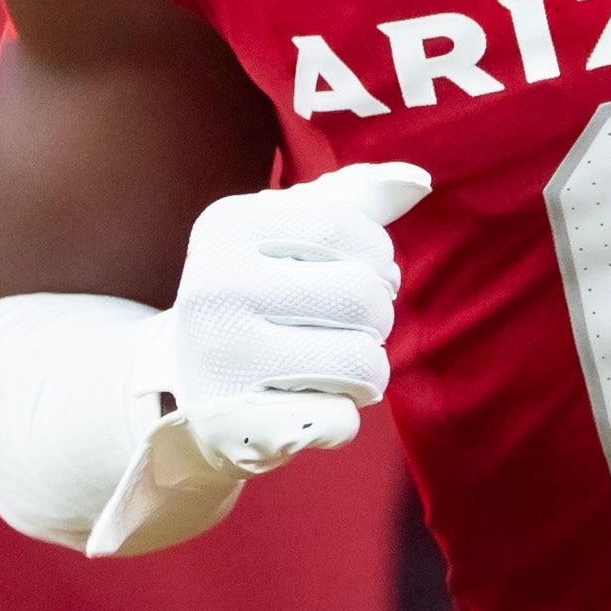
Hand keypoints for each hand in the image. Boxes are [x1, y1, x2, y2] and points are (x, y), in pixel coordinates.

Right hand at [164, 160, 432, 473]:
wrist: (192, 386)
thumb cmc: (260, 295)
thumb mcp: (288, 235)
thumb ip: (355, 201)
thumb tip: (418, 181)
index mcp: (225, 227)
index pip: (348, 228)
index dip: (375, 255)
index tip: (355, 270)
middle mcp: (216, 288)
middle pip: (363, 297)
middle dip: (375, 316)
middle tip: (345, 326)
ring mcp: (223, 361)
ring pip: (363, 363)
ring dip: (366, 370)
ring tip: (332, 365)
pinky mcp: (241, 429)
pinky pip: (344, 421)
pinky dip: (342, 415)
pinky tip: (306, 402)